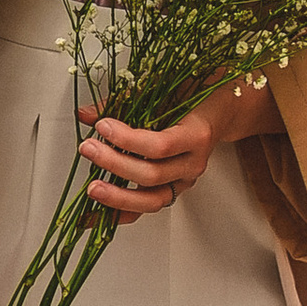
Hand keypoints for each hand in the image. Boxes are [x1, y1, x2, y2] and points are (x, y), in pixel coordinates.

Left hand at [80, 104, 217, 221]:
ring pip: (152, 201)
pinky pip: (147, 208)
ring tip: (92, 188)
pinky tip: (98, 216)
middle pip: (152, 175)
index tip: (102, 126)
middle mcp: (193, 163)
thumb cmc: (195, 95)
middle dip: (115, 164)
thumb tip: (86, 114)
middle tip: (89, 149)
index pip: (160, 146)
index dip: (128, 139)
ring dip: (118, 197)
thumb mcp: (165, 89)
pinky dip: (121, 214)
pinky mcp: (173, 190)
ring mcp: (184, 181)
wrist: (220, 111)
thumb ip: (124, 101)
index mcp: (197, 134)